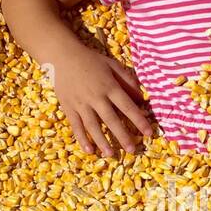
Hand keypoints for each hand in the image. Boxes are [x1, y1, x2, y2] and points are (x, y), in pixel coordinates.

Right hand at [48, 41, 154, 157]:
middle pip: (112, 120)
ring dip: (103, 141)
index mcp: (109, 86)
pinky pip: (76, 126)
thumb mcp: (112, 65)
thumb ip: (127, 81)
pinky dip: (82, 139)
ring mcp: (81, 103)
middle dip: (123, 136)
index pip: (127, 107)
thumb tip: (141, 98)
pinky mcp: (69, 107)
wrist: (62, 56)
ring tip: (111, 154)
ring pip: (93, 126)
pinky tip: (89, 150)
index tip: (149, 133)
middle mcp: (96, 97)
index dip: (139, 120)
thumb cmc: (90, 60)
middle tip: (133, 150)